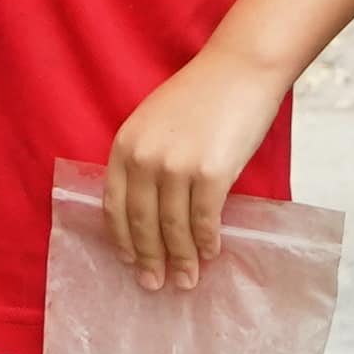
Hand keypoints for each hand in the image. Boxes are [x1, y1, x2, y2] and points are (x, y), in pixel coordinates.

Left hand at [101, 49, 291, 292]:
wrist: (239, 69)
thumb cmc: (202, 95)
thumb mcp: (155, 122)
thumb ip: (146, 158)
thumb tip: (150, 211)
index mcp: (125, 144)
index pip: (113, 204)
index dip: (121, 239)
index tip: (127, 262)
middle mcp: (144, 157)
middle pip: (141, 223)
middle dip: (148, 259)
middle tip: (154, 284)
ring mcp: (177, 165)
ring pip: (173, 228)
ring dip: (180, 259)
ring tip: (185, 281)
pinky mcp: (211, 172)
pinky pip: (205, 219)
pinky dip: (206, 241)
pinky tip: (210, 253)